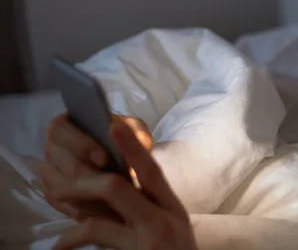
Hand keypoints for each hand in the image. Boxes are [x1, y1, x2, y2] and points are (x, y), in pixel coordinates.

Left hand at [51, 121, 196, 249]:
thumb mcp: (171, 226)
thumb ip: (150, 205)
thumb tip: (115, 182)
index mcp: (173, 208)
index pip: (153, 171)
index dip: (132, 147)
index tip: (113, 126)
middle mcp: (163, 220)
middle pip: (119, 184)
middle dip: (85, 177)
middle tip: (62, 178)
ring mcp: (147, 239)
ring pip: (102, 210)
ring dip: (73, 202)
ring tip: (57, 199)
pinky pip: (95, 237)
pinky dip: (71, 237)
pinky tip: (60, 244)